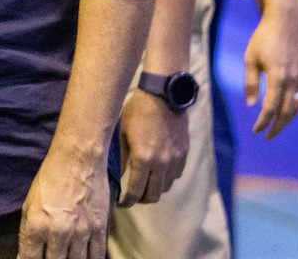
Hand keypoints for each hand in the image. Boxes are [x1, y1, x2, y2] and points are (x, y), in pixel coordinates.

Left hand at [17, 144, 109, 258]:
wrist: (77, 159)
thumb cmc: (50, 179)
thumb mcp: (29, 204)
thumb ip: (26, 233)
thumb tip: (23, 257)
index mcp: (36, 225)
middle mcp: (58, 232)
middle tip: (51, 256)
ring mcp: (81, 232)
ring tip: (66, 256)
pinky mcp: (99, 228)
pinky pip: (96, 256)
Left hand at [117, 89, 187, 206]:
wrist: (163, 95)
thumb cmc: (137, 111)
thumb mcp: (121, 133)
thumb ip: (119, 158)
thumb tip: (114, 177)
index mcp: (143, 159)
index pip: (135, 192)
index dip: (126, 201)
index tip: (120, 203)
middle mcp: (161, 163)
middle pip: (153, 196)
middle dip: (140, 199)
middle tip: (131, 196)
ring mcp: (175, 159)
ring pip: (165, 187)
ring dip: (154, 189)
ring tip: (143, 183)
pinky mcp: (183, 153)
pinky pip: (176, 174)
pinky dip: (166, 178)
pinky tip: (157, 171)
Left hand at [245, 5, 297, 138]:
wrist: (285, 21)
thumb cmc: (263, 38)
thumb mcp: (250, 58)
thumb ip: (251, 82)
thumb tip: (252, 105)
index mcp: (278, 77)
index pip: (271, 108)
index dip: (263, 122)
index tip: (256, 131)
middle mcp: (293, 80)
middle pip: (286, 112)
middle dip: (277, 127)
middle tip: (267, 136)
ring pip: (297, 106)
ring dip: (288, 120)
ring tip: (277, 128)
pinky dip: (296, 108)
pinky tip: (288, 112)